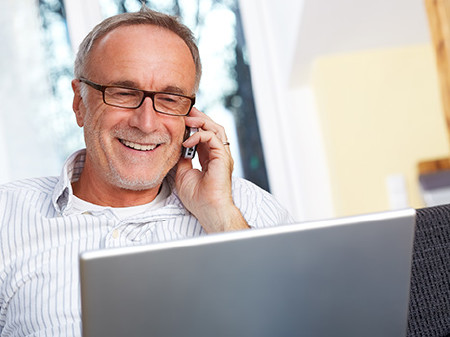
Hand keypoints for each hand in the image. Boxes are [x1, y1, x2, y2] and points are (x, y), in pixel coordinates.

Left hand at [175, 108, 248, 232]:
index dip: (194, 126)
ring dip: (201, 121)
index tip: (181, 120)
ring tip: (186, 119)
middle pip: (212, 128)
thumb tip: (174, 147)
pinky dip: (199, 135)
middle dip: (199, 117)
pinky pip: (212, 138)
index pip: (205, 135)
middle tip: (185, 111)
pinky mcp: (223, 157)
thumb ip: (182, 159)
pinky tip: (187, 141)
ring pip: (216, 128)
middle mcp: (218, 154)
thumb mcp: (183, 174)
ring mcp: (222, 155)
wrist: (208, 209)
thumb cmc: (197, 197)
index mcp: (210, 158)